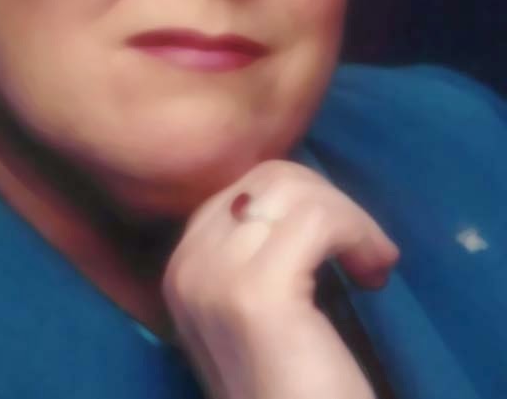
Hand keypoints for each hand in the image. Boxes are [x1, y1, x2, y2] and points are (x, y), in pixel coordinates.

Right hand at [162, 161, 398, 398]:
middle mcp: (185, 266)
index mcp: (181, 267)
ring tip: (372, 264)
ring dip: (351, 219)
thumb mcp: (258, 309)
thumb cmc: (293, 388)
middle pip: (268, 178)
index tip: (341, 242)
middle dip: (329, 201)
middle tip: (364, 252)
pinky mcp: (255, 293)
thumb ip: (255, 251)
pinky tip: (375, 271)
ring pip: (295, 190)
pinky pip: (318, 219)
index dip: (304, 201)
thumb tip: (297, 186)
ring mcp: (214, 278)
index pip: (245, 186)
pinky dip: (359, 233)